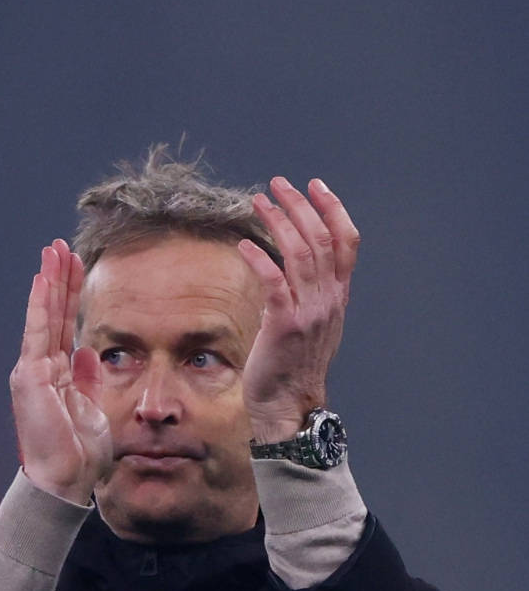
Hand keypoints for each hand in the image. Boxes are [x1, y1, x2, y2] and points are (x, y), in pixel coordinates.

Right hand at [9, 239, 111, 503]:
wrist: (64, 481)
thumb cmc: (79, 455)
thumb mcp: (93, 410)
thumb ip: (89, 379)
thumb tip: (89, 351)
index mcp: (58, 378)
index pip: (65, 329)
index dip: (71, 298)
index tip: (78, 269)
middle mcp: (42, 370)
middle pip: (53, 316)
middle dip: (58, 280)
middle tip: (62, 247)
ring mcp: (33, 371)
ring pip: (44, 317)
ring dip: (49, 282)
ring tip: (54, 250)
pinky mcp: (30, 376)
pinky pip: (37, 332)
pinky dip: (40, 304)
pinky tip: (44, 278)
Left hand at [238, 176, 359, 441]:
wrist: (288, 404)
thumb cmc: (293, 366)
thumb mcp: (313, 325)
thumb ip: (311, 295)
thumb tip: (291, 267)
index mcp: (337, 297)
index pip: (347, 243)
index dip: (333, 209)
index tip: (315, 186)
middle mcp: (328, 300)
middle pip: (320, 239)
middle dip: (299, 206)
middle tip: (278, 185)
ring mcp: (308, 312)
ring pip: (299, 254)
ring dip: (278, 222)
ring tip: (259, 201)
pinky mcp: (284, 324)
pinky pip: (274, 282)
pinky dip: (259, 259)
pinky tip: (243, 245)